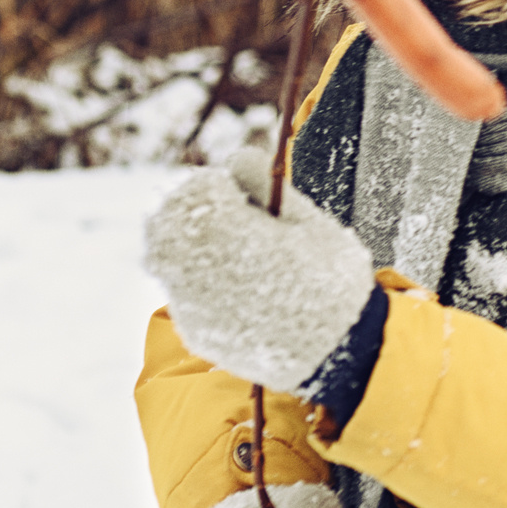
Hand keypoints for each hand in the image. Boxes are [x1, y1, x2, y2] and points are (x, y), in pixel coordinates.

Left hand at [143, 150, 373, 390]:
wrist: (340, 352)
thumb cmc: (332, 280)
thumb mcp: (310, 221)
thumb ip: (267, 185)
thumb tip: (237, 155)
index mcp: (227, 230)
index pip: (193, 189)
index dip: (214, 184)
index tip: (237, 191)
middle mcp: (196, 266)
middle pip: (166, 222)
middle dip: (192, 212)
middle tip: (228, 217)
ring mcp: (191, 303)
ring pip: (167, 260)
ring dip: (191, 247)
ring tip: (233, 253)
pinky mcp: (195, 331)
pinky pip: (182, 295)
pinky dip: (199, 283)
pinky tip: (237, 288)